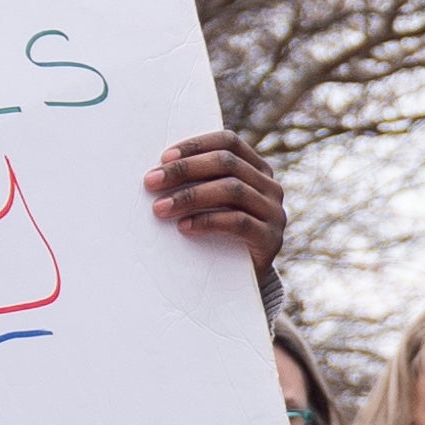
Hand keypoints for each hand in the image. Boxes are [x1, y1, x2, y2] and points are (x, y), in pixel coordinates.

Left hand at [148, 131, 283, 275]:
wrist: (240, 282)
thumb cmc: (217, 235)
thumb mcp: (211, 203)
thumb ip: (199, 182)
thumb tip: (156, 170)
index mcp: (256, 169)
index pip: (229, 142)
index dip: (195, 145)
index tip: (163, 158)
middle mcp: (270, 187)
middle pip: (228, 163)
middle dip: (184, 169)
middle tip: (151, 181)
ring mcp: (273, 212)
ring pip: (232, 190)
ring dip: (190, 196)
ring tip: (160, 208)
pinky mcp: (270, 239)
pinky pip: (239, 222)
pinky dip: (207, 221)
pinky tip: (184, 227)